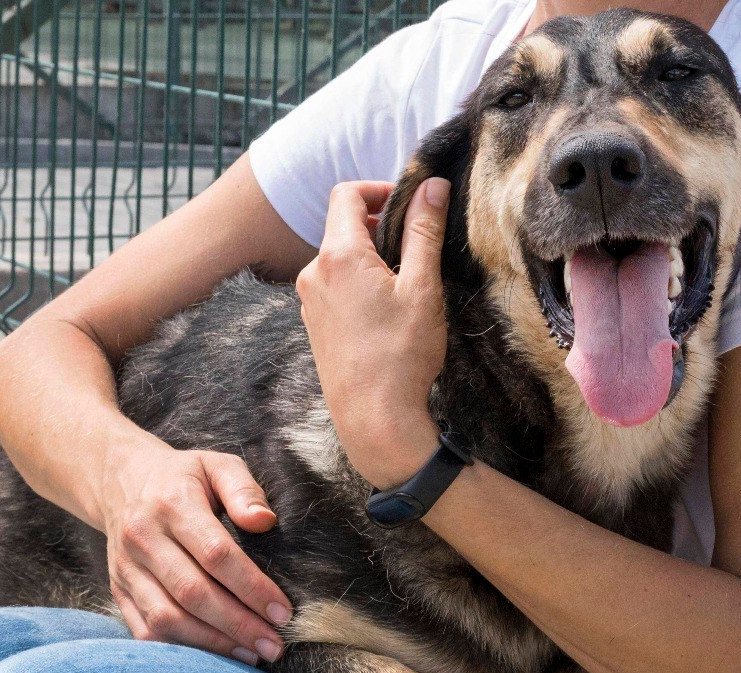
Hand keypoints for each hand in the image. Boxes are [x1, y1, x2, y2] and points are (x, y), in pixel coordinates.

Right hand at [100, 438, 291, 665]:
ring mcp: (126, 568)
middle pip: (192, 593)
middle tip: (274, 645)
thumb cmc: (184, 476)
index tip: (283, 611)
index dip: (252, 587)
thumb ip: (244, 490)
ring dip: (212, 643)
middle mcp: (143, 538)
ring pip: (167, 618)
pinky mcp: (118, 591)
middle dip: (238, 624)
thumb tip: (266, 522)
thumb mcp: (217, 465)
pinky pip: (146, 630)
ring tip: (252, 653)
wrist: (122, 480)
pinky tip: (216, 652)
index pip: (215, 554)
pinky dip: (182, 648)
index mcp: (173, 504)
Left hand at [296, 179, 449, 487]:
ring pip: (339, 258)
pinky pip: (334, 286)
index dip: (380, 189)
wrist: (374, 419)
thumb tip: (432, 185)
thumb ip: (424, 230)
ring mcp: (309, 300)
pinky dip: (359, 283)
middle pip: (343, 225)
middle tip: (417, 246)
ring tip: (406, 283)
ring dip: (371, 256)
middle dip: (380, 225)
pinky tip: (386, 311)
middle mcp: (313, 273)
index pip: (346, 193)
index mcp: (338, 255)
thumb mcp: (421, 286)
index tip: (410, 205)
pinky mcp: (313, 324)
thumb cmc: (401, 355)